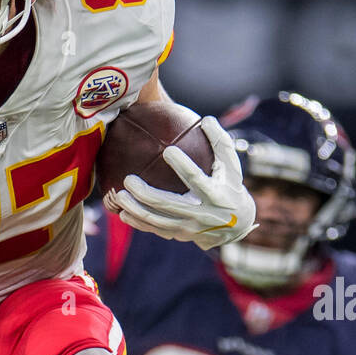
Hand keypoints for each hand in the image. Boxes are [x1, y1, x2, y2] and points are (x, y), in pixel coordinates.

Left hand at [103, 116, 257, 249]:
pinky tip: (122, 213)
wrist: (236, 226)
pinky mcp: (179, 235)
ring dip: (136, 209)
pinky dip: (138, 222)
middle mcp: (201, 213)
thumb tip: (206, 119)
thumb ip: (220, 143)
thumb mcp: (232, 166)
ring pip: (157, 220)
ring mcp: (188, 227)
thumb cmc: (230, 186)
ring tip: (119, 195)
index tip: (168, 149)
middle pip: (168, 204)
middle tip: (128, 179)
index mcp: (215, 194)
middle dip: (146, 193)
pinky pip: (155, 229)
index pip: (196, 179)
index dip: (183, 165)